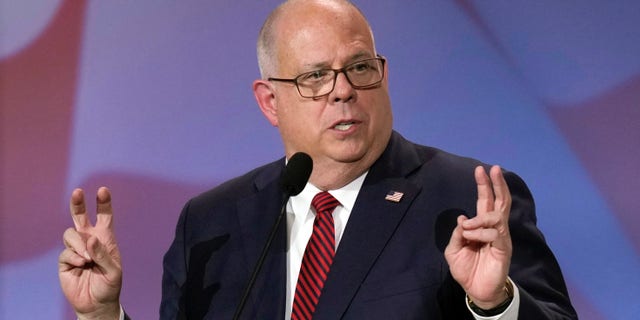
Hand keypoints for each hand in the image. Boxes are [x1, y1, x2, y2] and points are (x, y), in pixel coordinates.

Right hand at [58, 187, 121, 319]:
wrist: (97, 303)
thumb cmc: (110, 285)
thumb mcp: (113, 270)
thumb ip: (103, 254)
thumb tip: (89, 239)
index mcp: (105, 238)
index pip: (105, 217)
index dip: (104, 203)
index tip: (103, 190)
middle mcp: (89, 240)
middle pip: (80, 216)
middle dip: (78, 203)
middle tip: (78, 192)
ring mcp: (76, 249)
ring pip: (70, 234)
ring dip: (79, 243)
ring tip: (87, 258)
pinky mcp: (65, 260)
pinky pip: (66, 252)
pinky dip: (74, 257)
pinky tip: (81, 265)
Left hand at [444, 166, 512, 308]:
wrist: (475, 290)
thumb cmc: (466, 269)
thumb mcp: (454, 249)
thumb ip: (457, 233)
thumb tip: (462, 218)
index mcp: (481, 226)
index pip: (485, 202)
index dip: (484, 186)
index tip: (480, 170)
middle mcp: (494, 228)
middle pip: (500, 202)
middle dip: (496, 185)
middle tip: (493, 169)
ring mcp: (501, 237)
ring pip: (497, 216)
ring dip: (479, 218)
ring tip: (467, 228)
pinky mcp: (504, 248)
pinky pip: (496, 233)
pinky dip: (481, 232)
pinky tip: (472, 238)